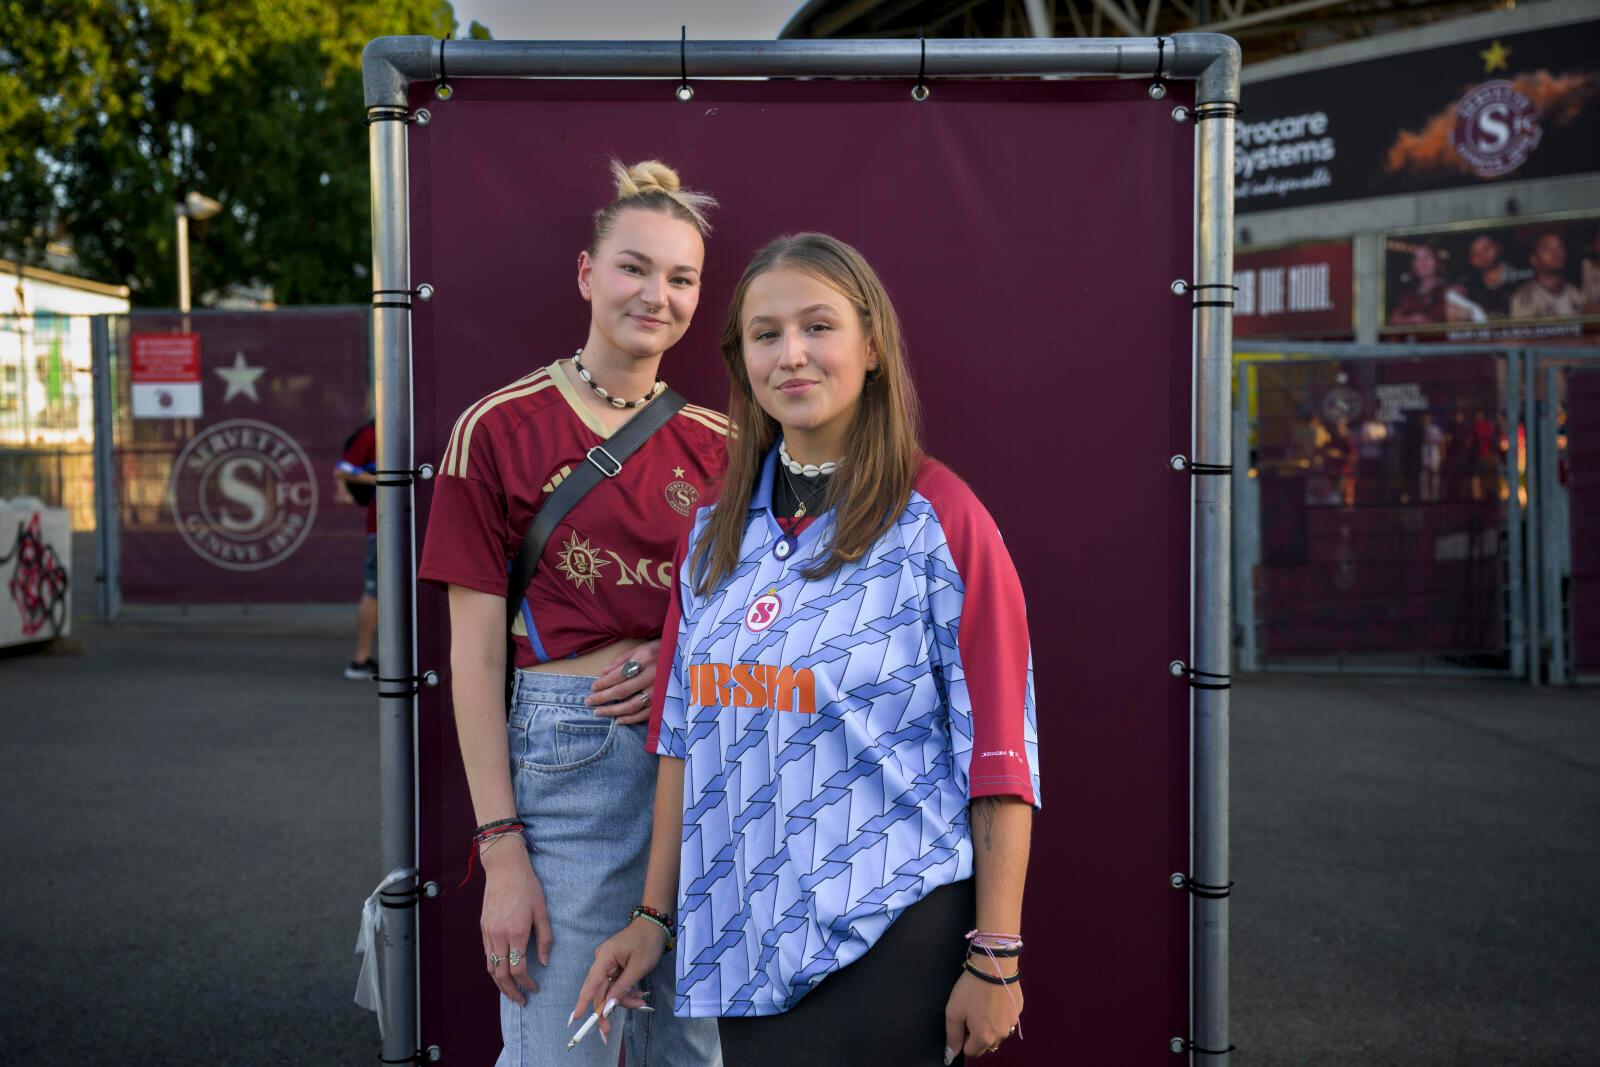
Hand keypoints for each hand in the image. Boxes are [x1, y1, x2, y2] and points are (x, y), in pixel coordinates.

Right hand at [480, 836, 552, 1005]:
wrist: (504, 868)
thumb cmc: (527, 886)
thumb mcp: (542, 911)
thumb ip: (545, 938)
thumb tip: (545, 962)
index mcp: (516, 933)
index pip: (519, 969)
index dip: (527, 983)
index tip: (534, 988)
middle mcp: (499, 936)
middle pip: (501, 974)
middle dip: (511, 991)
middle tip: (521, 1001)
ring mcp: (488, 932)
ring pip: (490, 967)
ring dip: (499, 984)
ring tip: (510, 993)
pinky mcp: (483, 928)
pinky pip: (486, 955)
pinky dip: (493, 969)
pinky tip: (500, 973)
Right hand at [572, 918, 665, 1041]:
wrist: (654, 924)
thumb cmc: (647, 942)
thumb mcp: (638, 967)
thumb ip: (622, 987)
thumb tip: (608, 1005)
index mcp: (604, 958)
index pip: (591, 984)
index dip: (583, 1002)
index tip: (576, 1018)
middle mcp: (602, 961)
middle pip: (601, 990)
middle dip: (612, 1006)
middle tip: (614, 1026)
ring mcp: (608, 963)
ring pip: (610, 989)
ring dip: (624, 999)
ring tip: (641, 1003)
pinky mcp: (614, 966)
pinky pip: (616, 983)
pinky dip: (625, 991)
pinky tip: (637, 996)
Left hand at [585, 639, 660, 724]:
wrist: (689, 656)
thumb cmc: (662, 650)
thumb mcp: (642, 648)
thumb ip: (622, 660)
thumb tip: (603, 672)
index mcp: (645, 658)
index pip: (619, 674)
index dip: (603, 683)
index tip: (592, 688)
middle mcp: (653, 675)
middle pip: (622, 691)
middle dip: (602, 698)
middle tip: (588, 702)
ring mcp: (660, 690)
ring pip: (632, 705)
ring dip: (613, 711)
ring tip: (598, 712)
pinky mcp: (665, 701)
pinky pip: (646, 714)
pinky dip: (631, 719)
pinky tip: (618, 721)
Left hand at [944, 967, 1022, 1061]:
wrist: (994, 965)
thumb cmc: (971, 989)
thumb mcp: (954, 1012)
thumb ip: (952, 1036)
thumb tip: (950, 1056)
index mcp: (984, 1038)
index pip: (970, 1052)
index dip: (963, 1039)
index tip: (961, 1022)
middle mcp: (1001, 1035)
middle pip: (985, 1044)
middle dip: (976, 1035)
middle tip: (970, 1013)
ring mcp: (1012, 1023)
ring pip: (997, 1033)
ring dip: (989, 1026)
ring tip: (982, 1005)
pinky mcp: (1018, 1010)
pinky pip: (1006, 1020)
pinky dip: (999, 1015)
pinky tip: (993, 999)